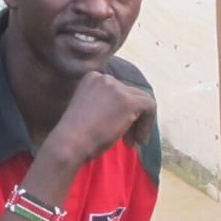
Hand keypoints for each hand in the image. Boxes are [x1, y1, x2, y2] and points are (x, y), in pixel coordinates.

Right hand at [41, 69, 156, 175]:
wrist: (70, 143)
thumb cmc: (74, 135)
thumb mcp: (89, 111)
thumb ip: (105, 105)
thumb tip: (127, 112)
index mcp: (92, 78)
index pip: (117, 91)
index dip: (121, 112)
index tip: (117, 131)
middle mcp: (104, 78)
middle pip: (130, 95)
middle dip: (132, 118)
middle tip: (128, 140)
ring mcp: (117, 87)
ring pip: (141, 100)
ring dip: (140, 123)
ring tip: (132, 142)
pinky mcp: (128, 101)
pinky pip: (150, 106)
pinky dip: (147, 124)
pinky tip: (139, 140)